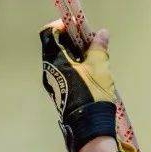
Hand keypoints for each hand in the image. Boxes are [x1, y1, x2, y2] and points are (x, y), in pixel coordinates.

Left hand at [40, 22, 122, 151]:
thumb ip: (98, 47)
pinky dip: (73, 66)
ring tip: (92, 57)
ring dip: (73, 54)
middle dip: (71, 40)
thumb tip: (101, 33)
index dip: (62, 25)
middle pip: (54, 46)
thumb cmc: (91, 92)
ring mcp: (52, 82)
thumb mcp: (99, 66)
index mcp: (54, 59)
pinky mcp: (58, 92)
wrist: (89, 126)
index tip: (77, 27)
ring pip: (59, 60)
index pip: (49, 33)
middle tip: (88, 41)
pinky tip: (89, 71)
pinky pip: (62, 72)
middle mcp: (48, 69)